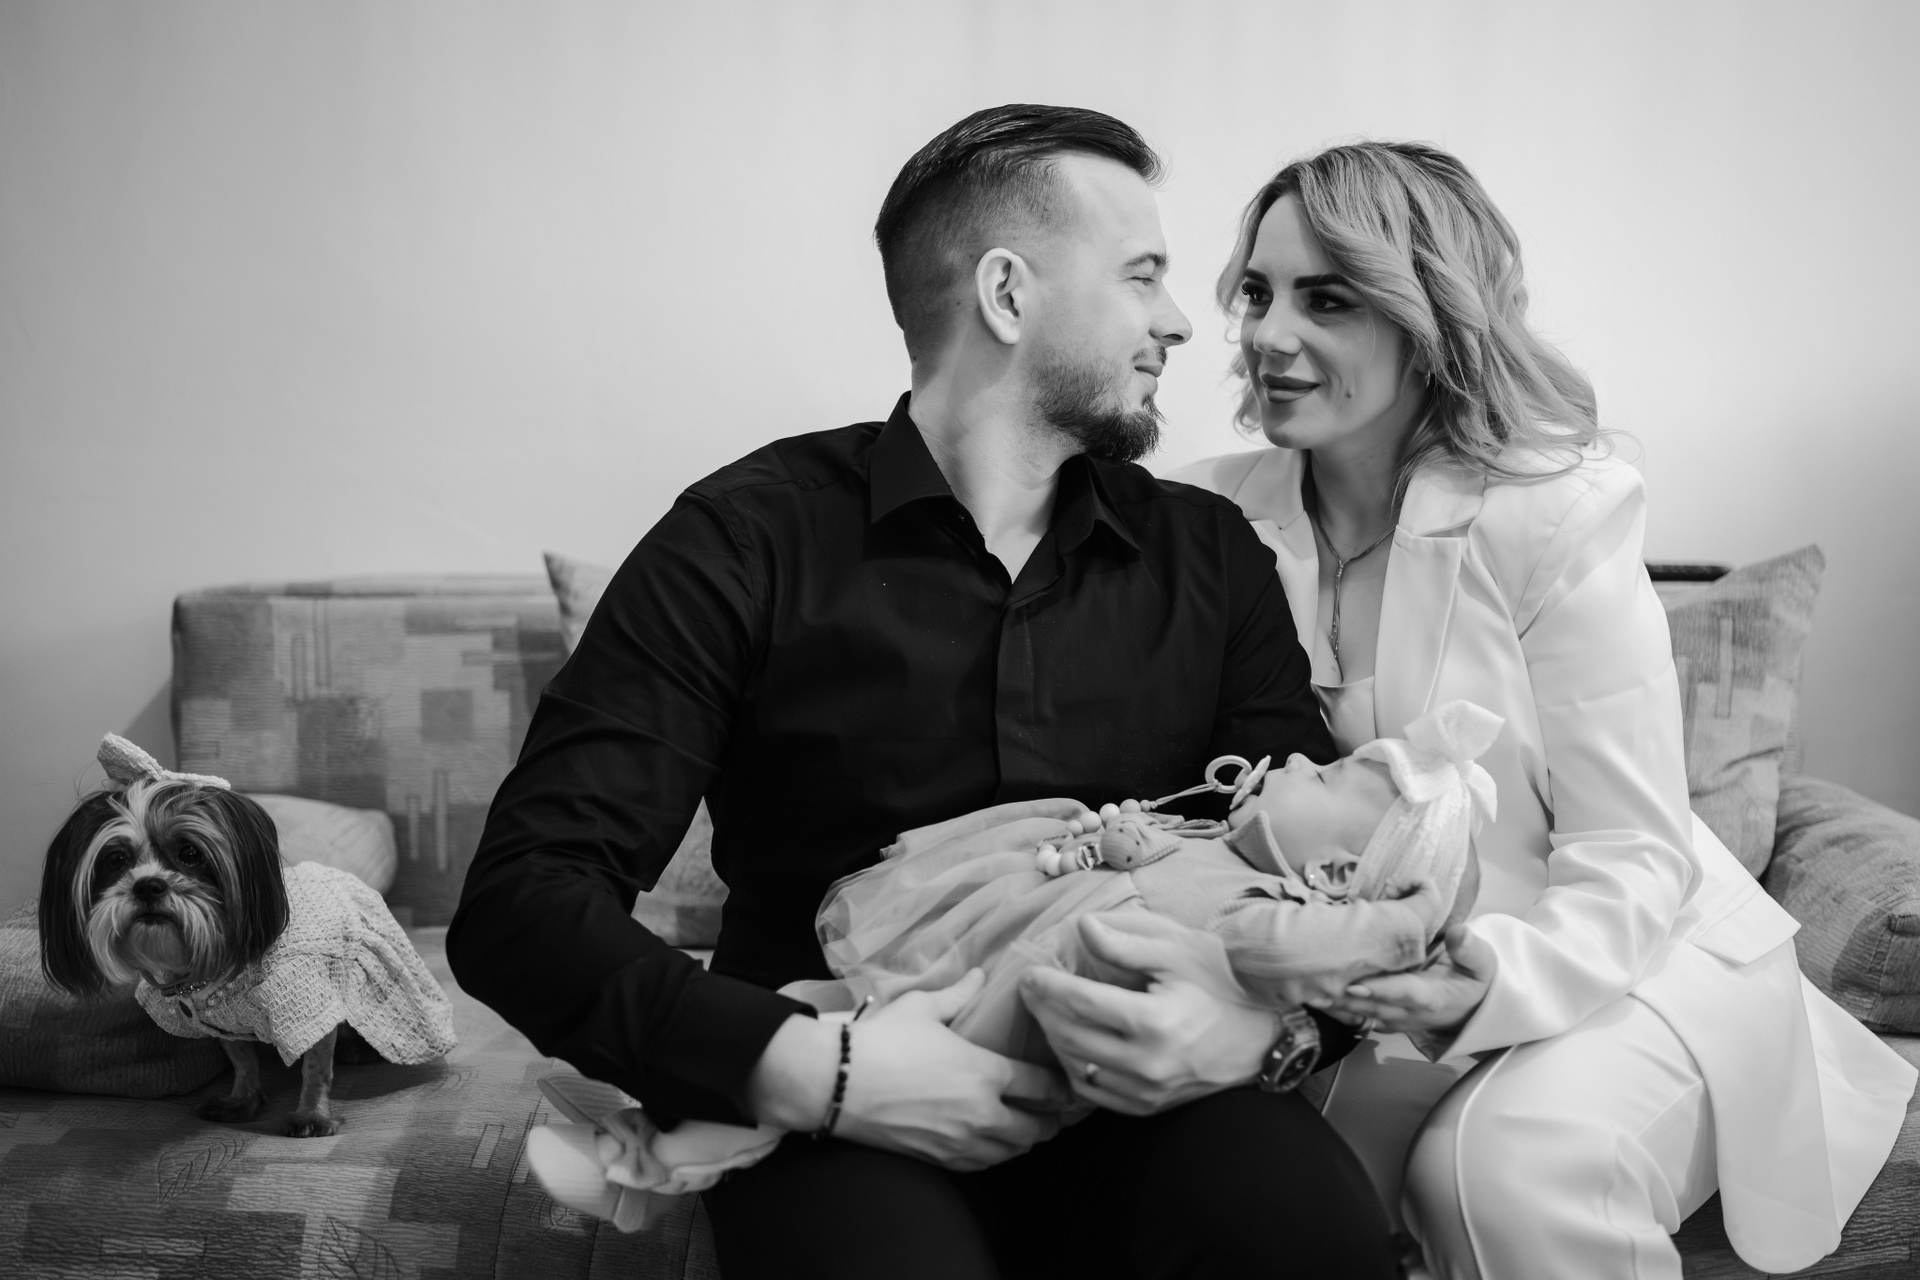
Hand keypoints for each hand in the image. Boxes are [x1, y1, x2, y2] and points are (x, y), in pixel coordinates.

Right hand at [752, 969, 1072, 1171]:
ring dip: (1026, 1139)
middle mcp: (983, 1114)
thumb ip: (959, 994)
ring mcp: (962, 1142)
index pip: (1044, 1087)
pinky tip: (994, 1144)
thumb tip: (980, 975)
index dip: (1064, 1087)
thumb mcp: (923, 1007)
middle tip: (1058, 1110)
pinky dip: (996, 1155)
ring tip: (1030, 1126)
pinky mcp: (940, 1159)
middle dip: (1053, 1120)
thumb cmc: (881, 1040)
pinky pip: (984, 1165)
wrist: (834, 1084)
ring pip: (1014, 1152)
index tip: (1072, 1084)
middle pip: (1038, 1128)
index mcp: (987, 1073)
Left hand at [1018, 911, 1279, 1115]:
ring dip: (1053, 1037)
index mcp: (1155, 1022)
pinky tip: (1071, 1043)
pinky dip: (1073, 1067)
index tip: (1030, 970)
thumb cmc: (1219, 985)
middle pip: (1069, 1035)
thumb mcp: (1177, 952)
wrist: (1259, 1038)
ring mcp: (1147, 1092)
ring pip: (1075, 1066)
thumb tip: (1079, 927)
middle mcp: (1147, 1064)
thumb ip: (1125, 941)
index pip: (1079, 1002)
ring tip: (1048, 1011)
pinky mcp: (1147, 1107)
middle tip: (1031, 988)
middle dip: (1042, 1009)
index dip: (1047, 985)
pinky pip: (1092, 1092)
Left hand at [1313, 923, 1494, 1035]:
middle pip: (1373, 1007)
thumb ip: (1469, 949)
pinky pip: (1357, 1018)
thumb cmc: (1474, 980)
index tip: (1355, 986)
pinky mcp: (1385, 1020)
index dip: (1380, 991)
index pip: (1404, 994)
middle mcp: (1410, 1014)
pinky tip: (1314, 997)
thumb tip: (1459, 932)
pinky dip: (1337, 1010)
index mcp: (1433, 998)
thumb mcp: (1482, 963)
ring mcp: (1396, 1021)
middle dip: (1343, 998)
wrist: (1474, 1008)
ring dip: (1334, 1006)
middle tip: (1315, 983)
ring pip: (1361, 1016)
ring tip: (1306, 990)